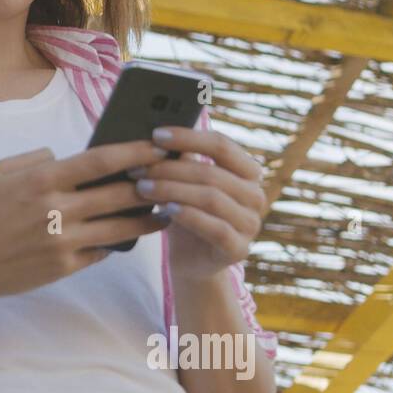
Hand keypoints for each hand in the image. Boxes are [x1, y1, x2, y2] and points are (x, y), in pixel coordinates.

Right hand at [0, 142, 172, 304]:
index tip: (159, 146)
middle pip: (120, 194)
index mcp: (42, 179)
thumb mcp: (0, 173)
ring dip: (149, 220)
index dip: (135, 152)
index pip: (101, 160)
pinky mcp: (64, 266)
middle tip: (174, 178)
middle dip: (153, 184)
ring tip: (167, 213)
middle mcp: (56, 209)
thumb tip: (68, 157)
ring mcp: (62, 240)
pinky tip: (130, 237)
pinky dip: (117, 244)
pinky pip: (102, 252)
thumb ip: (36, 158)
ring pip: (121, 228)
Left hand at [130, 126, 267, 281]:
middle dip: (170, 169)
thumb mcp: (182, 182)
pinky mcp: (239, 249)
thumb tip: (157, 132)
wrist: (189, 260)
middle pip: (211, 173)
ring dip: (172, 190)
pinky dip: (189, 216)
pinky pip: (216, 228)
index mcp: (247, 171)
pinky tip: (166, 210)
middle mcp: (255, 195)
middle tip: (137, 168)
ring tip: (142, 188)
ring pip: (211, 198)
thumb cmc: (185, 212)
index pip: (221, 145)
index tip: (155, 135)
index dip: (188, 137)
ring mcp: (250, 223)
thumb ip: (180, 158)